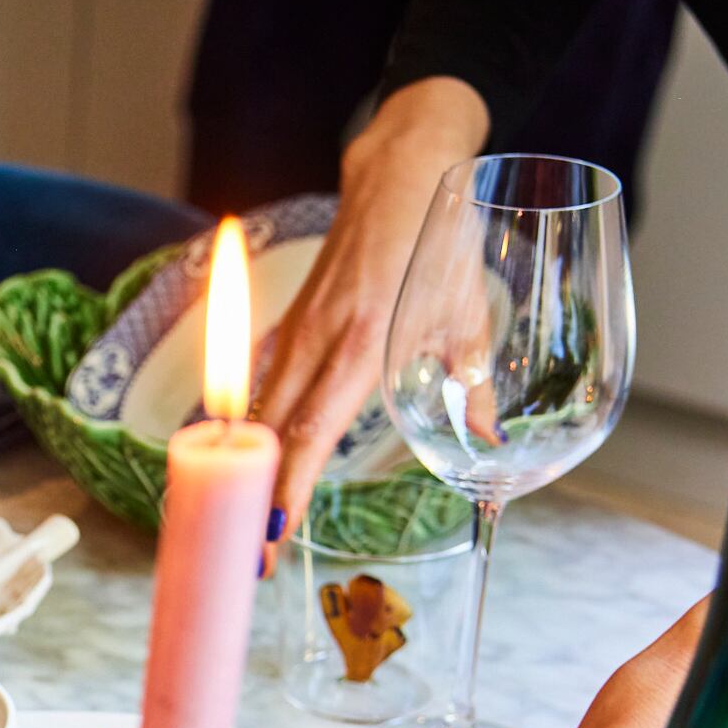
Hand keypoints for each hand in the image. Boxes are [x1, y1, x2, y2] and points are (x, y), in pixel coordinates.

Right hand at [253, 77, 489, 566]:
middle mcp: (319, 340)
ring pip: (258, 415)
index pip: (310, 433)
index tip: (273, 537)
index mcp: (362, 343)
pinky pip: (263, 389)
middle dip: (255, 501)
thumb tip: (484, 445)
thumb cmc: (440, 237)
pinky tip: (250, 467)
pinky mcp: (292, 324)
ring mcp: (297, 330)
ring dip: (248, 472)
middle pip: (269, 435)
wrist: (402, 167)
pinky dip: (253, 434)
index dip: (286, 489)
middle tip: (249, 560)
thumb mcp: (467, 311)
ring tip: (243, 527)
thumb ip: (470, 382)